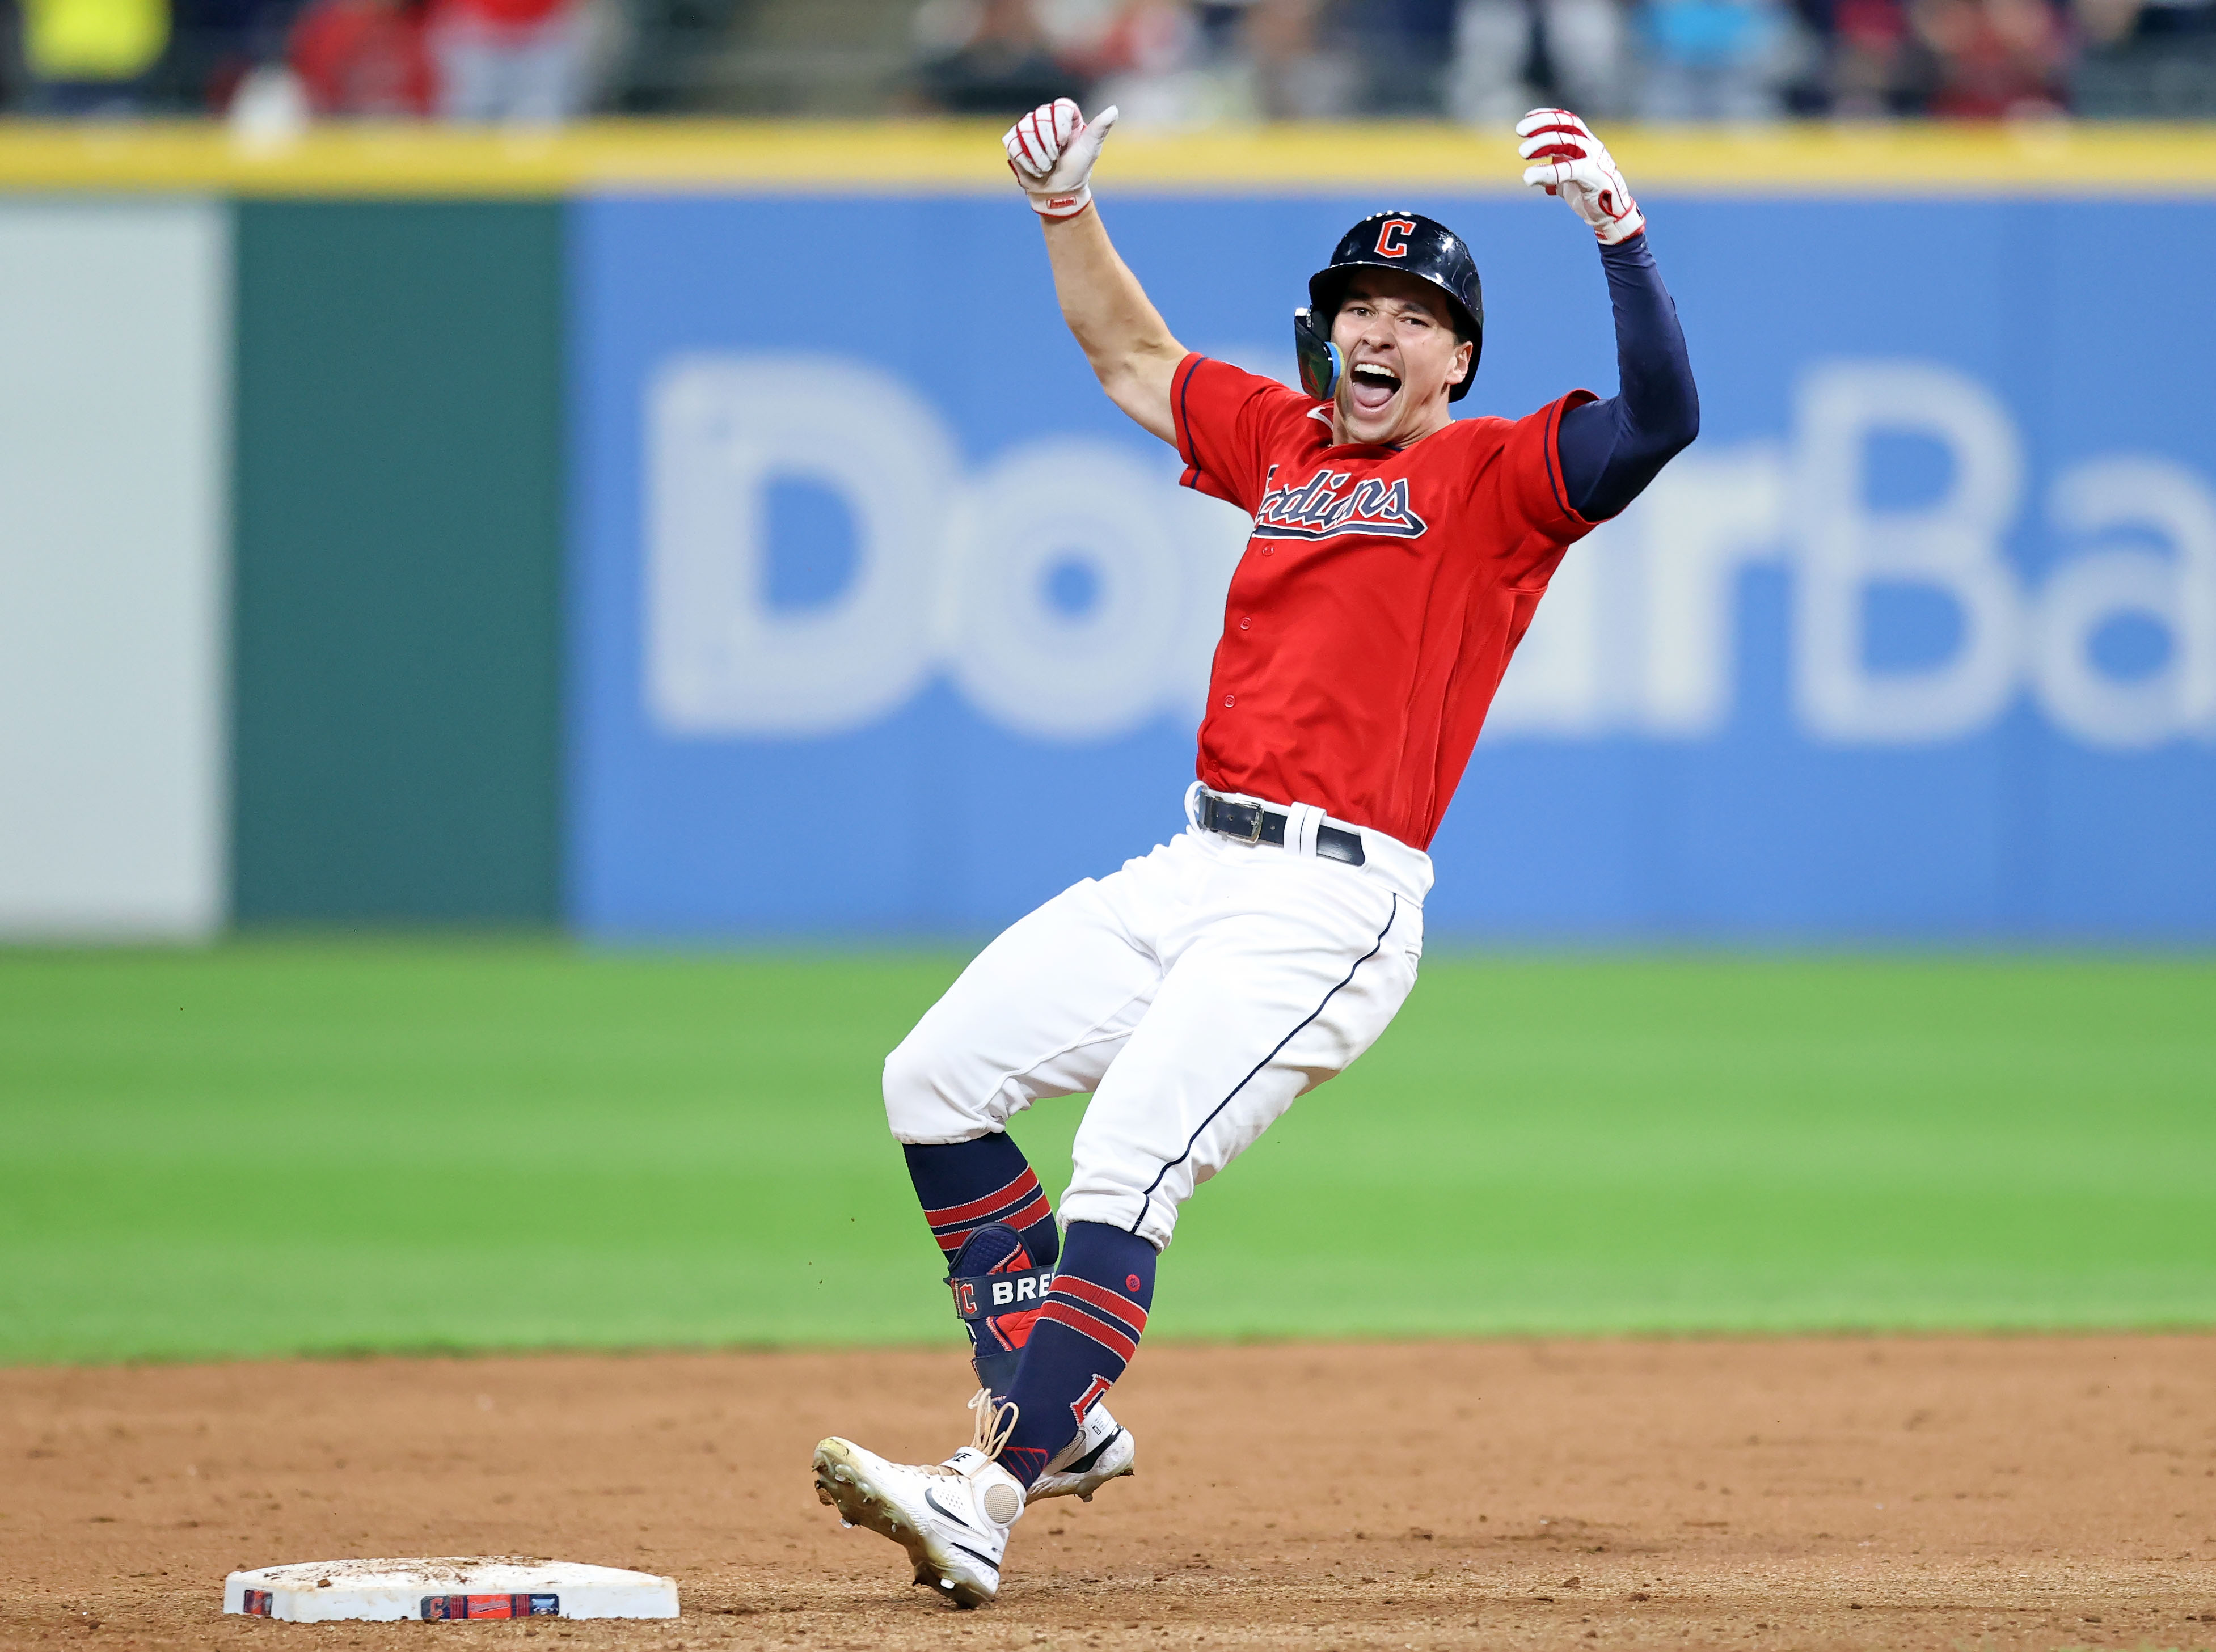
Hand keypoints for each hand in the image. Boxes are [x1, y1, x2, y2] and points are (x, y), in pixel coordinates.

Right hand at [1004, 98, 1119, 219]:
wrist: (1058, 192)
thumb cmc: (1076, 170)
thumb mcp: (1090, 149)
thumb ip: (1099, 128)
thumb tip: (1114, 110)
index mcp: (1064, 115)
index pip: (1059, 107)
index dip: (1060, 127)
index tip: (1065, 143)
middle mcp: (1045, 116)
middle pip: (1040, 118)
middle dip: (1049, 146)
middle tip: (1056, 159)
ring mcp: (1027, 128)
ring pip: (1025, 131)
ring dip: (1038, 156)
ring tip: (1046, 166)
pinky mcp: (1014, 141)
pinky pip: (1014, 145)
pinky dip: (1025, 161)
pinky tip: (1034, 168)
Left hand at [1517, 109, 1644, 244]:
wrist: (1610, 215)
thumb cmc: (1589, 194)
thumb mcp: (1566, 180)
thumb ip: (1551, 174)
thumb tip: (1530, 175)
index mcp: (1585, 142)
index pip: (1566, 120)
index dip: (1546, 117)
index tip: (1525, 120)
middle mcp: (1591, 146)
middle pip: (1565, 127)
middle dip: (1540, 127)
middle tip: (1519, 137)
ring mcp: (1594, 159)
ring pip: (1567, 142)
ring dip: (1542, 143)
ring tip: (1523, 153)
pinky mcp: (1595, 176)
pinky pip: (1570, 169)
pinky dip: (1548, 172)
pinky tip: (1530, 176)